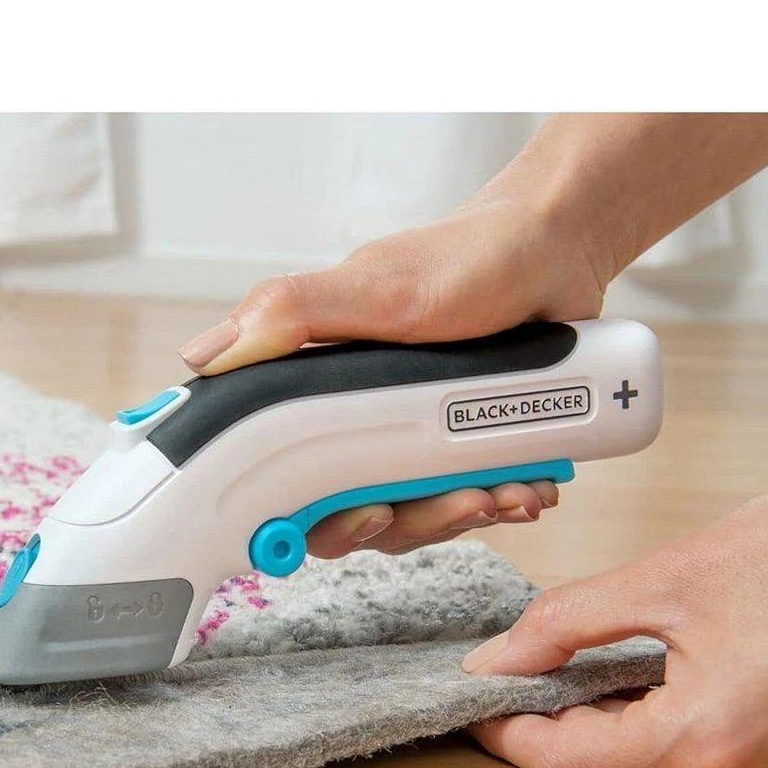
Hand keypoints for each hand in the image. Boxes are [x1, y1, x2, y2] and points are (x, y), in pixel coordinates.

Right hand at [177, 114, 767, 559]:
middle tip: (454, 501)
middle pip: (353, 511)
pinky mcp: (465, 444)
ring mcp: (414, 434)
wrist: (561, 248)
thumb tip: (205, 357)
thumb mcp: (378, 286)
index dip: (308, 515)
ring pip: (416, 513)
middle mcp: (358, 417)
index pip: (283, 474)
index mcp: (317, 384)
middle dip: (410, 520)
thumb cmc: (469, 256)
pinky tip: (528, 483)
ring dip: (462, 512)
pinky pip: (473, 497)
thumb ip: (293, 316)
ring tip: (504, 489)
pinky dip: (503, 498)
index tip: (360, 517)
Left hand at [462, 399, 767, 767]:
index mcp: (709, 745)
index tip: (479, 704)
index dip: (511, 733)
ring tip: (622, 659)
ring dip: (635, 726)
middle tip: (537, 668)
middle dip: (573, 722)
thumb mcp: (670, 577)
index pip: (570, 765)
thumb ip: (566, 626)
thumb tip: (499, 661)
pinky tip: (687, 676)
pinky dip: (694, 732)